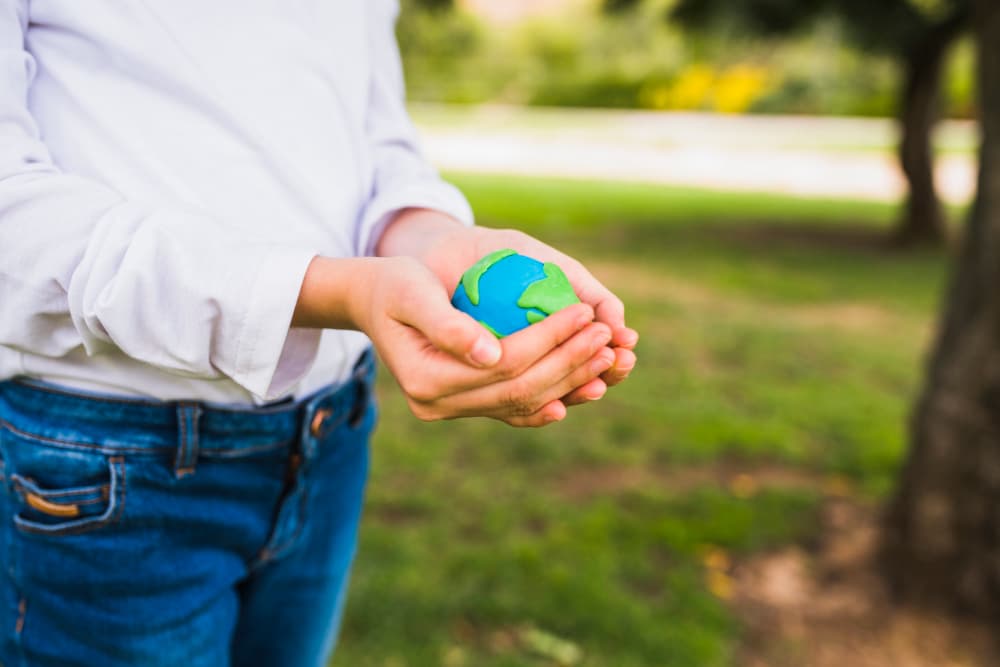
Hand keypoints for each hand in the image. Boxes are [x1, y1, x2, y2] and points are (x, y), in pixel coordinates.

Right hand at [349, 256, 616, 426]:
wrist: (375, 303)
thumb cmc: (395, 286)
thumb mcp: (412, 292)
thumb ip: (447, 325)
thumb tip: (491, 355)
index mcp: (426, 380)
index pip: (505, 363)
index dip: (550, 339)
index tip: (586, 312)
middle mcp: (439, 405)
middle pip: (520, 388)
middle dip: (569, 362)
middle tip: (607, 335)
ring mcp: (453, 410)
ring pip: (523, 403)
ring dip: (570, 383)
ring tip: (608, 358)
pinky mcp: (467, 406)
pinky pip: (515, 410)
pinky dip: (551, 401)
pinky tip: (584, 390)